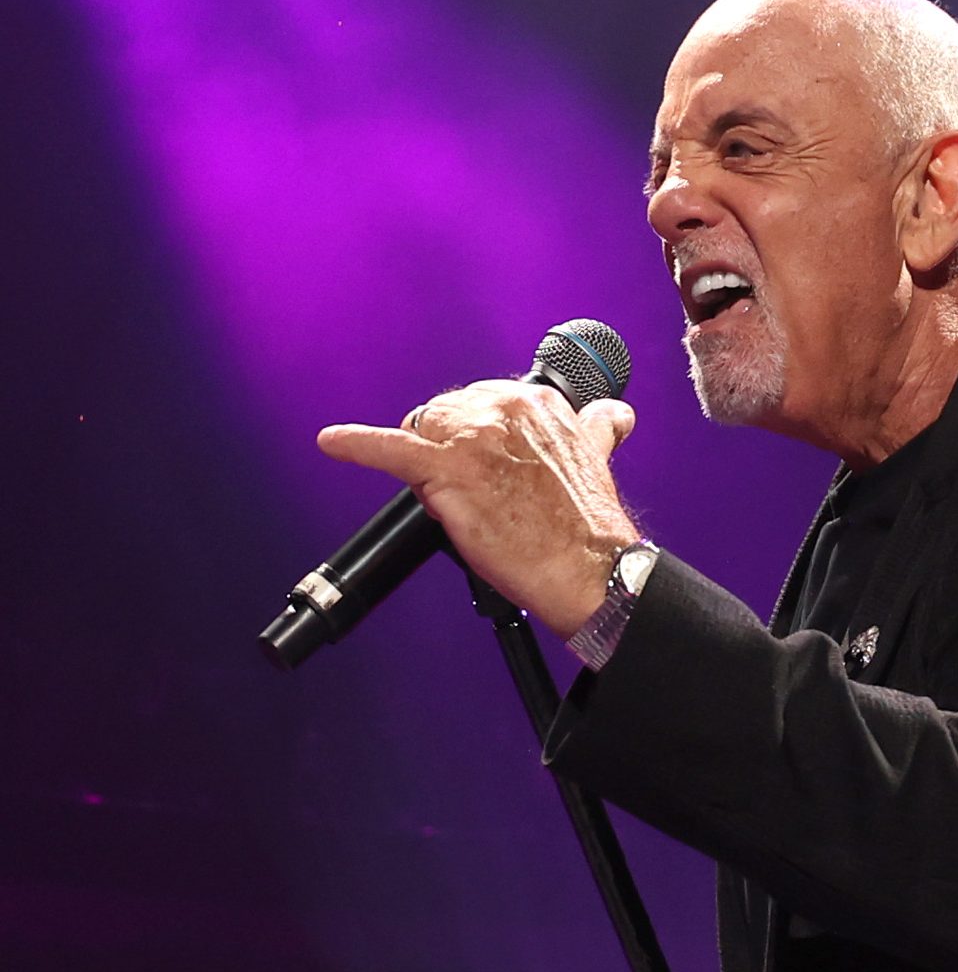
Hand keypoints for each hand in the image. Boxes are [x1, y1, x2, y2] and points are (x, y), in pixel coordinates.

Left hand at [317, 380, 638, 640]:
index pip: (481, 403)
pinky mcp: (445, 470)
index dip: (476, 439)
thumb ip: (596, 428)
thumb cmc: (588, 526)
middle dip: (449, 449)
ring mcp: (472, 438)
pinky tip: (333, 441)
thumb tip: (611, 414)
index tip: (486, 466)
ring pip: (421, 430)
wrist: (589, 568)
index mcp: (538, 403)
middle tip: (477, 493)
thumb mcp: (598, 459)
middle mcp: (503, 410)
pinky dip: (356, 445)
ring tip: (457, 501)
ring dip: (427, 463)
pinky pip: (389, 449)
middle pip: (445, 414)